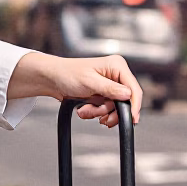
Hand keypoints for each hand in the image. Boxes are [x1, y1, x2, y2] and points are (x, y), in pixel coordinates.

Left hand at [9, 49, 142, 127]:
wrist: (52, 80)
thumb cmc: (68, 74)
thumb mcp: (89, 82)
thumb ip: (109, 89)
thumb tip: (128, 95)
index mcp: (117, 66)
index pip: (133, 88)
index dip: (134, 105)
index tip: (133, 119)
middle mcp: (116, 75)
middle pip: (125, 101)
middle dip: (110, 111)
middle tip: (102, 120)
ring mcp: (110, 86)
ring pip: (114, 108)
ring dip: (99, 113)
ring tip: (85, 111)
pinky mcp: (103, 94)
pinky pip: (106, 109)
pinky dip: (95, 113)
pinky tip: (85, 110)